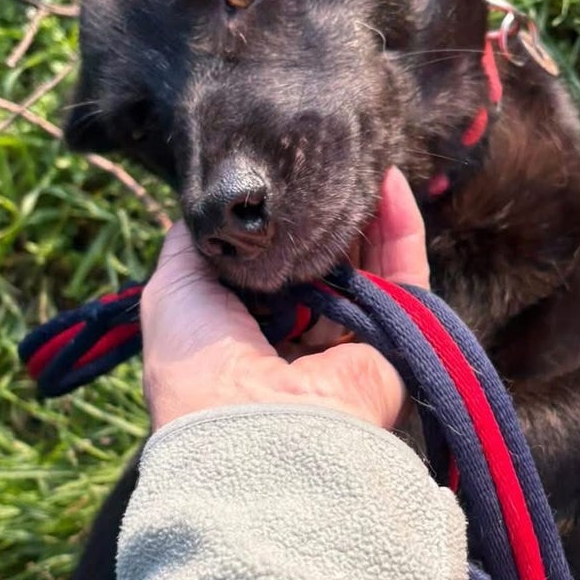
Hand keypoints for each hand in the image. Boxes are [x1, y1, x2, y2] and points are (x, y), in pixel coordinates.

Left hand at [141, 167, 428, 431]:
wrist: (256, 426)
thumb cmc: (200, 365)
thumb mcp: (172, 290)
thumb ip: (191, 243)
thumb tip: (214, 203)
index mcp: (246, 338)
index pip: (267, 269)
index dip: (270, 223)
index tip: (272, 176)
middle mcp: (300, 342)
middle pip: (319, 262)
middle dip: (317, 213)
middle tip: (315, 158)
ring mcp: (353, 341)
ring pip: (365, 263)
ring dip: (359, 211)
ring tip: (350, 153)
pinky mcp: (400, 339)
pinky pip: (406, 273)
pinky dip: (401, 226)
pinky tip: (388, 178)